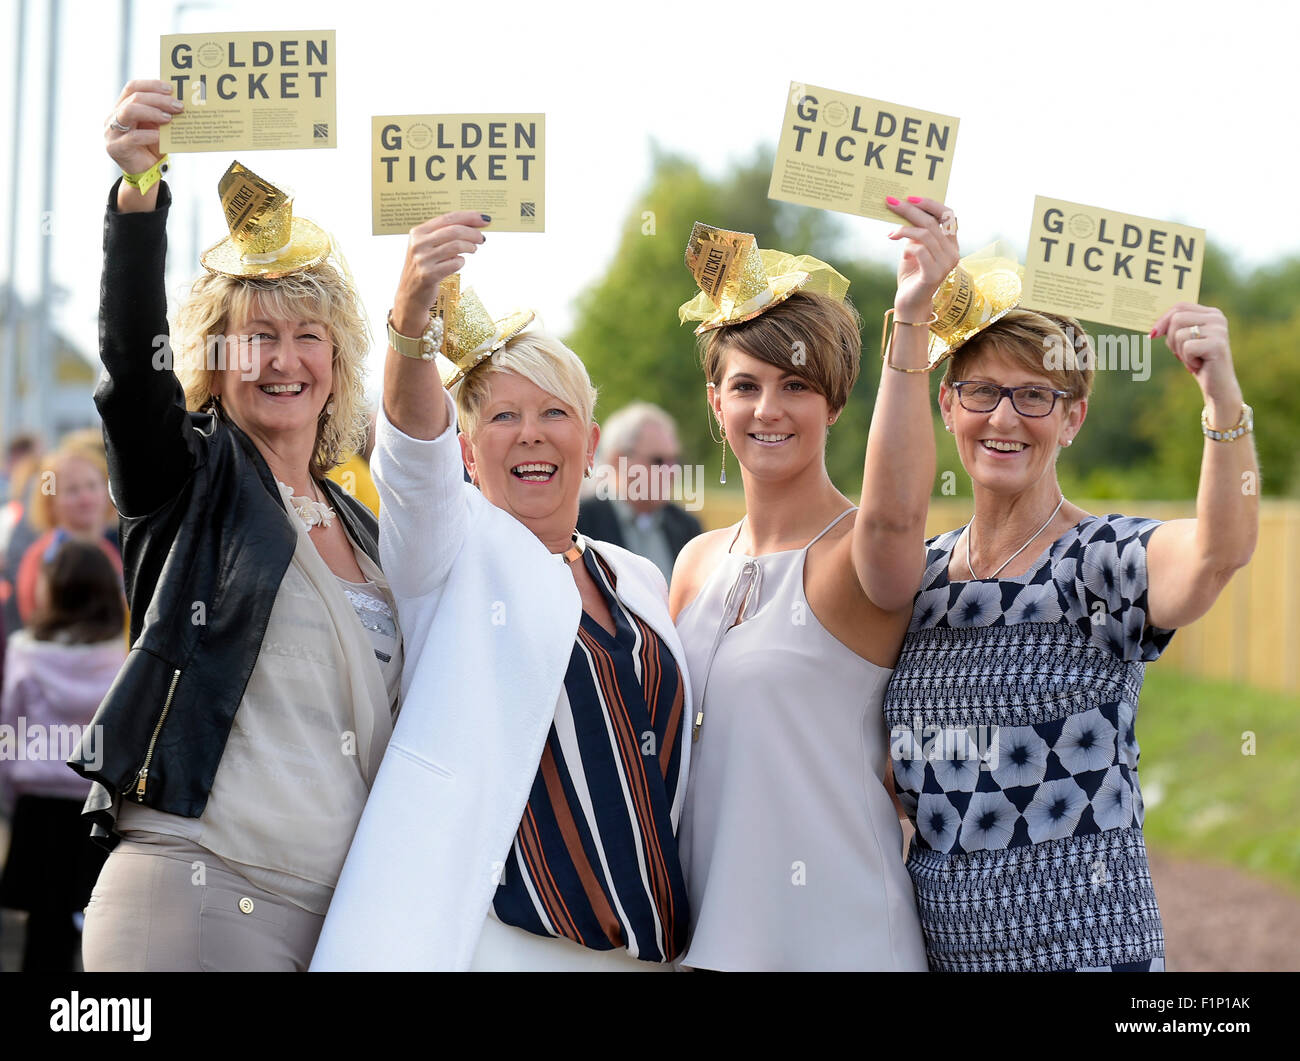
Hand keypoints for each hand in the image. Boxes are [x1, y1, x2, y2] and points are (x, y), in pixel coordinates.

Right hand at [105, 79, 180, 175]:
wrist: (145, 172)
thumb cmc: (151, 147)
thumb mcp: (156, 127)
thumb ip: (161, 115)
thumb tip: (178, 102)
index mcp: (121, 107)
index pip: (132, 88)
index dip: (151, 85)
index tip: (170, 88)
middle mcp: (114, 117)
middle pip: (134, 98)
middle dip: (158, 100)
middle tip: (178, 106)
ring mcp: (112, 132)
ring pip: (129, 112)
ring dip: (152, 112)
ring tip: (169, 118)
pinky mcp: (116, 147)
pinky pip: (133, 137)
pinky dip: (150, 135)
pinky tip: (161, 136)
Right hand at [391, 211, 489, 334]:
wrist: (410, 295)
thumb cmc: (424, 268)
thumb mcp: (427, 247)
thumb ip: (444, 234)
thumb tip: (474, 224)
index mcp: (418, 232)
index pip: (448, 218)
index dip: (469, 217)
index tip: (484, 218)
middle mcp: (418, 244)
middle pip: (454, 231)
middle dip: (473, 233)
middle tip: (482, 238)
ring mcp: (422, 260)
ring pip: (456, 246)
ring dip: (470, 247)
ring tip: (473, 249)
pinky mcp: (429, 275)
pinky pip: (455, 264)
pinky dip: (461, 262)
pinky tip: (460, 262)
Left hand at [885, 196, 959, 321]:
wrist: (909, 303)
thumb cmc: (911, 275)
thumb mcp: (913, 249)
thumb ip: (915, 233)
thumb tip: (904, 210)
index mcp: (951, 244)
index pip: (949, 215)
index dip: (931, 204)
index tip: (911, 197)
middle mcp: (953, 252)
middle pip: (933, 222)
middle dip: (910, 210)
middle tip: (891, 202)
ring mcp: (945, 264)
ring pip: (926, 234)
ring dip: (904, 228)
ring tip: (891, 233)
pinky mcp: (934, 274)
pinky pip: (920, 251)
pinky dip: (907, 248)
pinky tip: (902, 253)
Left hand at [1150, 303, 1239, 404]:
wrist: (1217, 385)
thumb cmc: (1198, 361)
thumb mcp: (1184, 341)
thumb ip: (1174, 328)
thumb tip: (1153, 327)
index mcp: (1211, 313)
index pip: (1180, 306)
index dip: (1163, 319)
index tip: (1152, 335)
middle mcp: (1217, 318)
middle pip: (1177, 318)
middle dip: (1170, 339)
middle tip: (1180, 353)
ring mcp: (1219, 330)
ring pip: (1179, 334)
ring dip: (1180, 351)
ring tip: (1192, 359)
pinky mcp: (1217, 344)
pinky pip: (1187, 348)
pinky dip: (1187, 360)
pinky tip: (1199, 365)